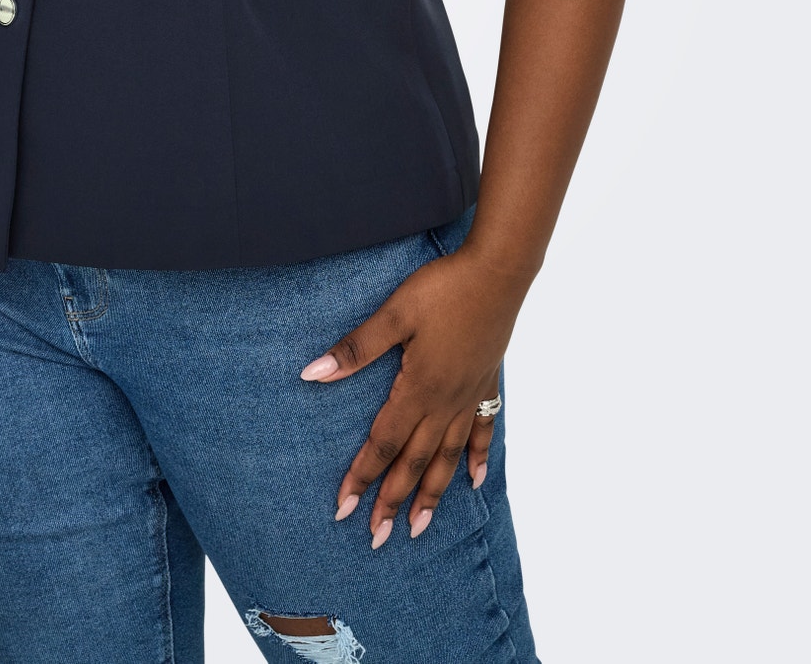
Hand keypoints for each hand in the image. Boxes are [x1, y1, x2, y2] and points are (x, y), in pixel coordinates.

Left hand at [298, 245, 525, 545]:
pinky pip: (483, 432)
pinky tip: (476, 482)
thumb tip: (312, 374)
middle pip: (414, 462)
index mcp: (418, 389)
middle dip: (392, 500)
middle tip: (376, 538)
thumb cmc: (443, 288)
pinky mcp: (487, 383)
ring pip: (447, 458)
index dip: (361, 477)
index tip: (342, 509)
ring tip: (419, 529)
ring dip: (431, 494)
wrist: (498, 272)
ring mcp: (470, 396)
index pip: (382, 444)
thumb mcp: (394, 314)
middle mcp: (445, 403)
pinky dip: (478, 460)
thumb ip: (356, 349)